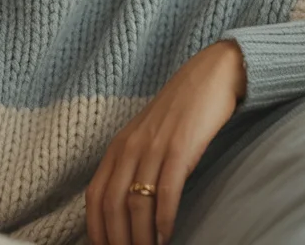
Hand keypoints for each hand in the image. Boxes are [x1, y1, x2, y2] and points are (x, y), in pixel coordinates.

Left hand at [85, 40, 245, 244]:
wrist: (209, 76)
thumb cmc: (180, 113)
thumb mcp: (147, 138)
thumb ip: (134, 166)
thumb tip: (129, 207)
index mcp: (118, 147)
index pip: (94, 197)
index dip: (96, 229)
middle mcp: (129, 147)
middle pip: (111, 204)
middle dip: (117, 239)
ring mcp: (153, 146)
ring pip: (136, 201)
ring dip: (140, 236)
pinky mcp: (179, 146)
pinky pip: (166, 189)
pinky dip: (163, 218)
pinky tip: (166, 235)